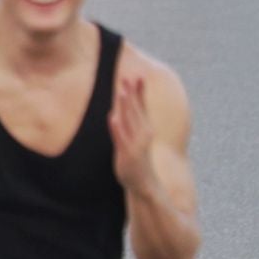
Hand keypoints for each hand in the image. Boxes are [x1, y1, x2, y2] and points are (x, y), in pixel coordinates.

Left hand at [109, 74, 157, 192]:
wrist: (143, 183)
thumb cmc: (137, 160)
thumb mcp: (134, 140)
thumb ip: (129, 126)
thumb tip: (119, 113)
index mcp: (145, 129)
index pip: (141, 107)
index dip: (139, 92)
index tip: (138, 76)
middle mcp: (143, 133)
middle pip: (136, 110)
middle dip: (132, 93)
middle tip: (129, 77)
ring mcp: (136, 143)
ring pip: (130, 120)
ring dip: (126, 106)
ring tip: (123, 91)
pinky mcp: (128, 153)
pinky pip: (121, 138)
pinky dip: (117, 128)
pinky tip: (113, 117)